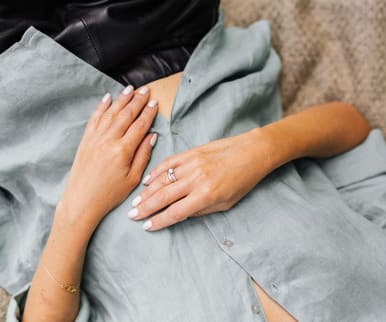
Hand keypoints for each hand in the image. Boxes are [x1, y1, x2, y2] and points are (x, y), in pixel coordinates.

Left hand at [57, 85, 158, 233]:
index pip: (139, 125)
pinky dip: (101, 107)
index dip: (148, 113)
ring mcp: (95, 139)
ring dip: (121, 99)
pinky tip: (108, 98)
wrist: (81, 201)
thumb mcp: (132, 178)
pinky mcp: (85, 140)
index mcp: (123, 151)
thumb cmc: (109, 194)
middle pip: (126, 115)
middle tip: (146, 90)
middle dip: (137, 101)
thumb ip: (143, 155)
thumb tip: (151, 136)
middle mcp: (108, 141)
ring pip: (111, 113)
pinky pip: (94, 119)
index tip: (154, 103)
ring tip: (131, 89)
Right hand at [128, 128, 275, 230]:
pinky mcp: (191, 152)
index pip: (176, 212)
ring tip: (135, 202)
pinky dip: (155, 172)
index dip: (159, 221)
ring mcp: (192, 164)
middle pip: (163, 196)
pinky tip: (147, 180)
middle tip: (132, 215)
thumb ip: (201, 210)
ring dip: (146, 192)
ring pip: (162, 180)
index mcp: (206, 195)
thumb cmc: (243, 181)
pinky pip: (168, 163)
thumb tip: (180, 214)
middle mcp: (196, 179)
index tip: (147, 226)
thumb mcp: (226, 203)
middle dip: (145, 208)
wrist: (253, 152)